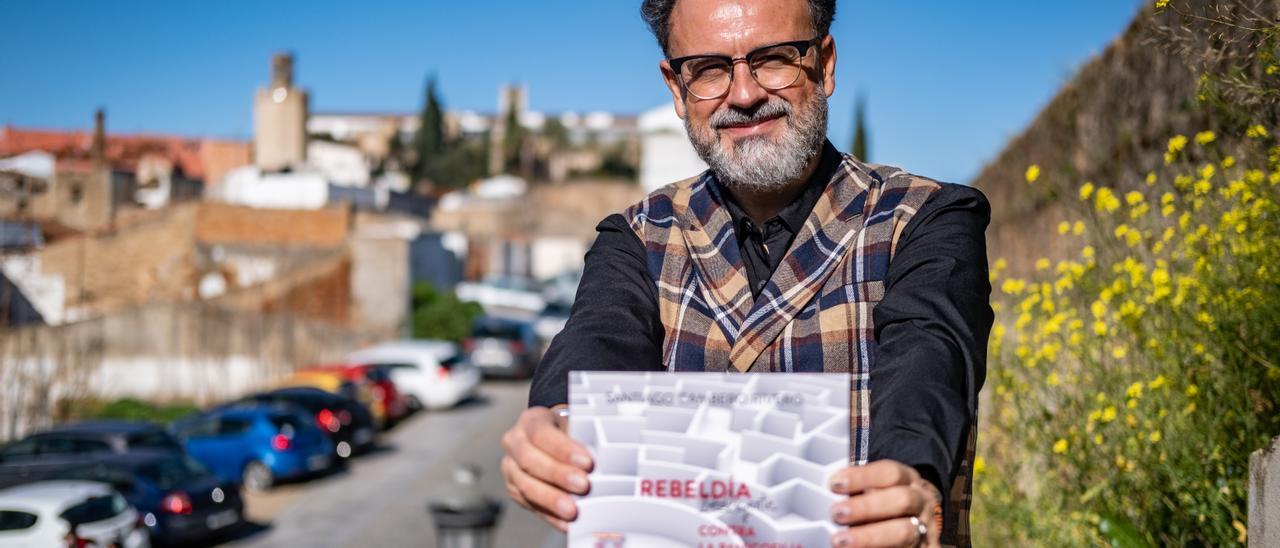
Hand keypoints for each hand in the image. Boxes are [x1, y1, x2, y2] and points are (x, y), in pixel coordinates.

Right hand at [500, 406, 592, 531]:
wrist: (553, 439)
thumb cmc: (567, 432)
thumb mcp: (575, 425)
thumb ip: (585, 439)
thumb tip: (606, 459)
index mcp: (531, 421)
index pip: (542, 433)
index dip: (564, 449)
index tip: (587, 462)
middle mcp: (514, 443)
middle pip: (530, 460)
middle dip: (558, 475)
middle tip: (583, 485)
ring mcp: (511, 468)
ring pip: (526, 486)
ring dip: (551, 499)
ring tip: (573, 510)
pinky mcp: (514, 490)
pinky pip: (530, 505)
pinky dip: (550, 516)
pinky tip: (566, 523)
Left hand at [828, 460, 940, 546]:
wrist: (914, 525)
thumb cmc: (884, 504)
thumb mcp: (875, 490)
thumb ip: (857, 489)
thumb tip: (827, 488)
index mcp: (908, 480)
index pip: (890, 473)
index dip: (863, 477)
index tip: (835, 483)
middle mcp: (921, 502)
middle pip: (901, 500)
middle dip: (866, 507)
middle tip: (836, 513)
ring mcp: (927, 529)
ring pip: (904, 531)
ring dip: (870, 536)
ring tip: (840, 541)